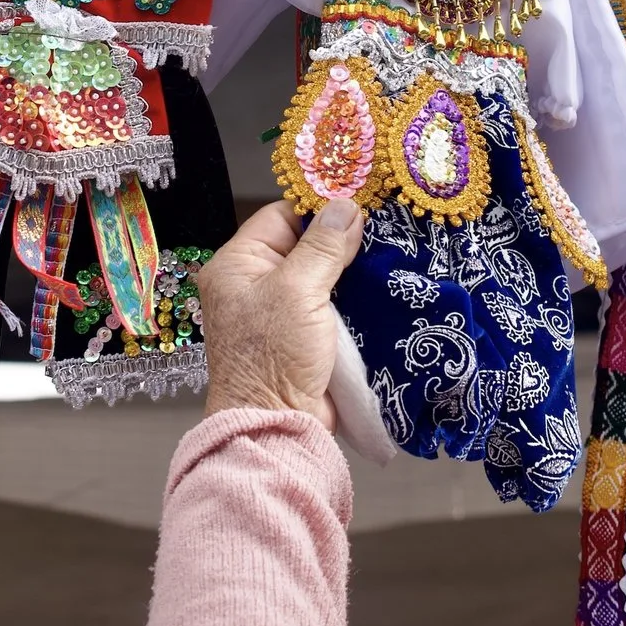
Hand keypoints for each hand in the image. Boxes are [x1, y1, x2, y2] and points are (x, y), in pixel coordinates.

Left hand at [198, 200, 362, 429]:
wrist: (278, 424)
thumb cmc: (274, 355)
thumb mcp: (297, 291)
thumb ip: (323, 247)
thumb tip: (346, 206)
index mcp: (237, 265)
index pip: (279, 218)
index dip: (317, 208)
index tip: (359, 202)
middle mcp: (253, 284)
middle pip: (302, 245)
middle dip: (340, 238)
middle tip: (383, 226)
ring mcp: (279, 311)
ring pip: (320, 274)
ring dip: (350, 269)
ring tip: (389, 251)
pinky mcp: (302, 335)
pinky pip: (329, 303)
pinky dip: (351, 296)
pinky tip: (381, 284)